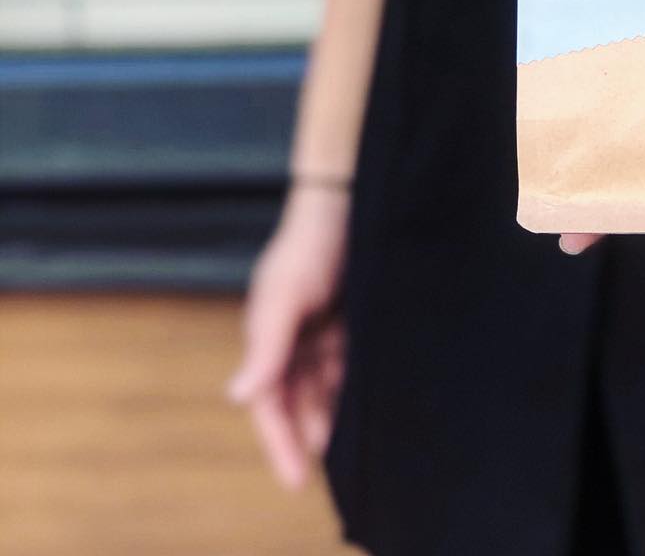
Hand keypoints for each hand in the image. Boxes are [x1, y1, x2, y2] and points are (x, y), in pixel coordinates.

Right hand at [228, 185, 349, 487]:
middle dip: (311, 432)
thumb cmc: (312, 241)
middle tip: (333, 468)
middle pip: (298, 398)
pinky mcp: (349, 313)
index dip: (281, 442)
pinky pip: (350, 359)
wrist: (350, 196)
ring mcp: (320, 324)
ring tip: (356, 444)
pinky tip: (374, 400)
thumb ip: (267, 346)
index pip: (270, 402)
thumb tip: (238, 396)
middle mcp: (292, 334)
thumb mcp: (287, 295)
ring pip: (325, 383)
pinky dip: (355, 382)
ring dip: (335, 411)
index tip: (296, 481)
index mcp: (269, 334)